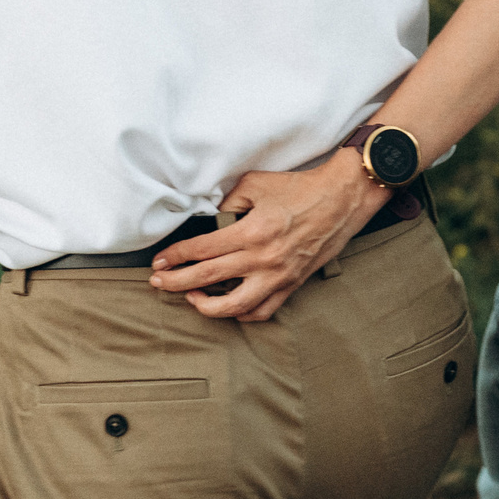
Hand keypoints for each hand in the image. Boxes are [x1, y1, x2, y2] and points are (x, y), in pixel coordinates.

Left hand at [149, 157, 387, 321]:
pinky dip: (241, 314)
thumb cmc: (299, 188)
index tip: (159, 261)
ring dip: (205, 306)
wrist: (341, 199)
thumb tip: (209, 220)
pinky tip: (227, 307)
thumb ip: (228, 202)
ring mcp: (278, 276)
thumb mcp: (256, 184)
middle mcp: (262, 259)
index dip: (176, 257)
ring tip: (191, 298)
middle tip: (158, 282)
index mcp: (251, 232)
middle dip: (176, 282)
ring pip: (234, 306)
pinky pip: (262, 310)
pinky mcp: (291, 285)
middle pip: (208, 279)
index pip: (202, 250)